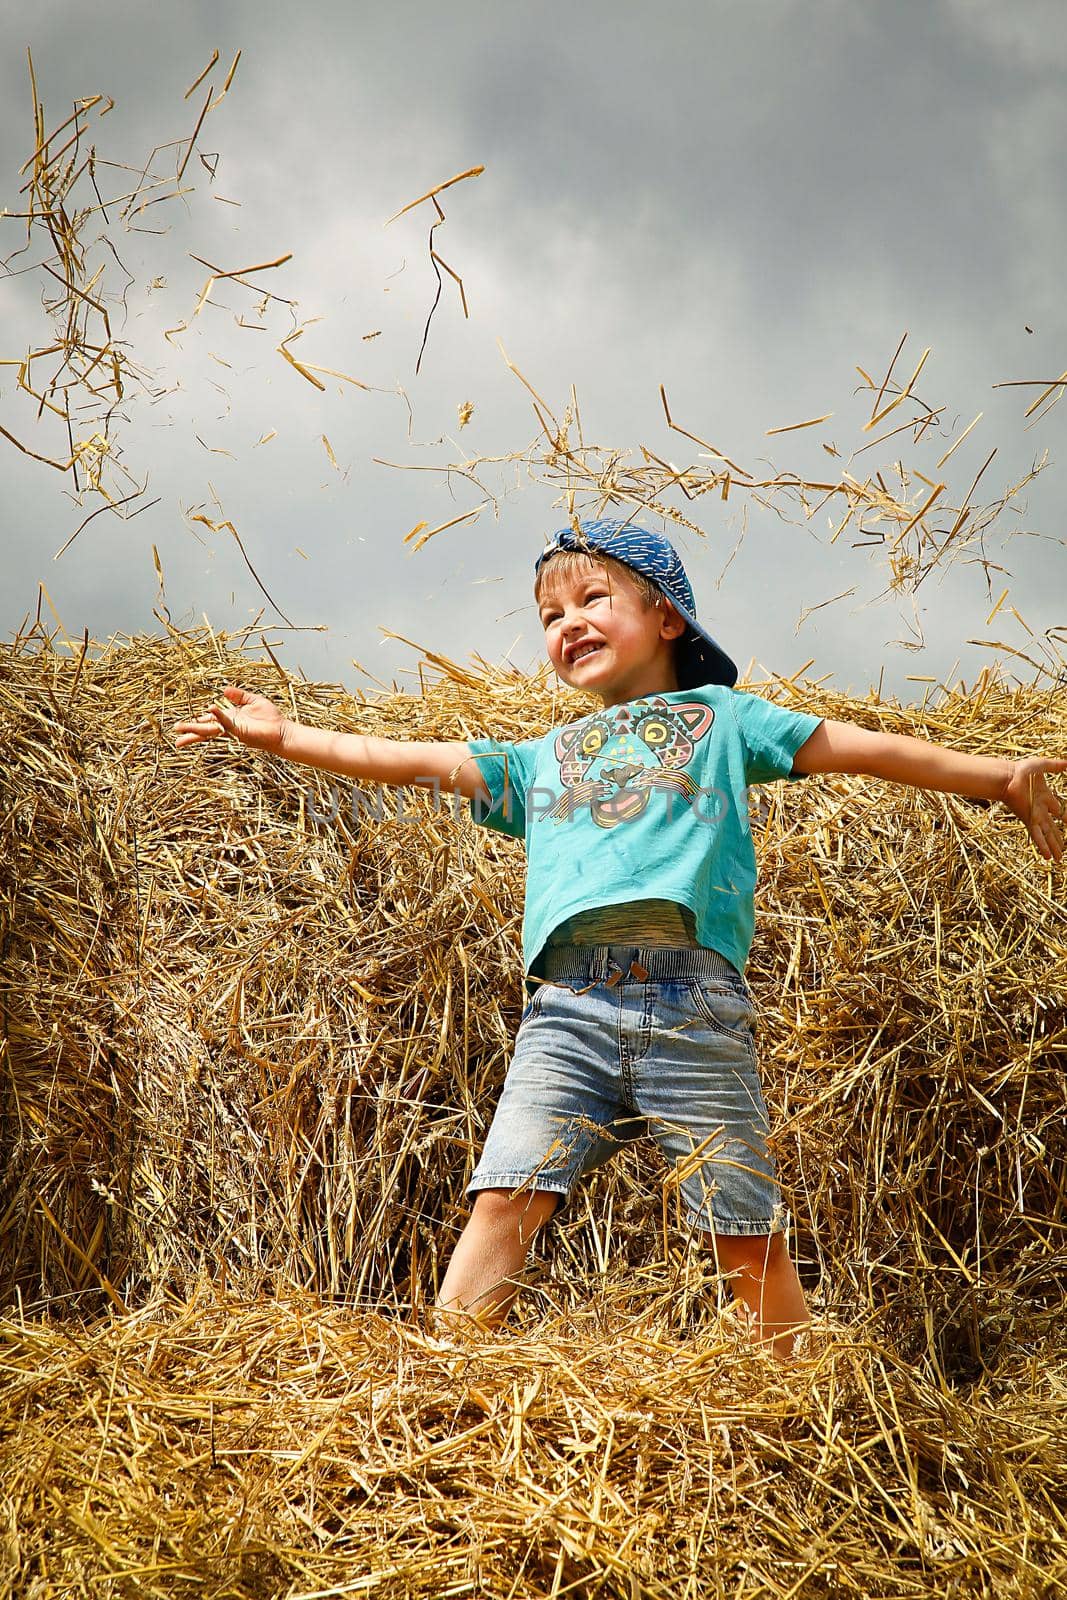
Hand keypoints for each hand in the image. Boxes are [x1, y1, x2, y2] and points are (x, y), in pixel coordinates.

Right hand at [172, 684, 287, 754]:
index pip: (209, 721)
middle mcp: (228, 727)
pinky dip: (218, 716)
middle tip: (175, 732)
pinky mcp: (240, 732)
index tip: (183, 725)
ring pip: (210, 730)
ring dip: (195, 729)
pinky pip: (226, 723)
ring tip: (180, 729)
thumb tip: (224, 690)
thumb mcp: (253, 701)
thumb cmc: (270, 718)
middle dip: (189, 731)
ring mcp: (233, 731)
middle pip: (205, 729)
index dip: (196, 722)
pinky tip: (209, 710)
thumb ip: (239, 695)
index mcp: (229, 719)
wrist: (282, 730)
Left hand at [1001, 757, 1066, 861]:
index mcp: (1045, 797)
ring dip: (1053, 847)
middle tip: (1064, 849)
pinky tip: (1048, 856)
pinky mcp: (1028, 820)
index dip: (1064, 817)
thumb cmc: (1020, 771)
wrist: (1006, 778)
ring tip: (1058, 859)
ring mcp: (1035, 816)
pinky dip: (1042, 845)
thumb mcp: (1041, 766)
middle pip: (1052, 828)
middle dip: (1058, 839)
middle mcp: (1040, 809)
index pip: (1058, 810)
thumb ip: (1055, 766)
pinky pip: (1038, 835)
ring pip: (1047, 835)